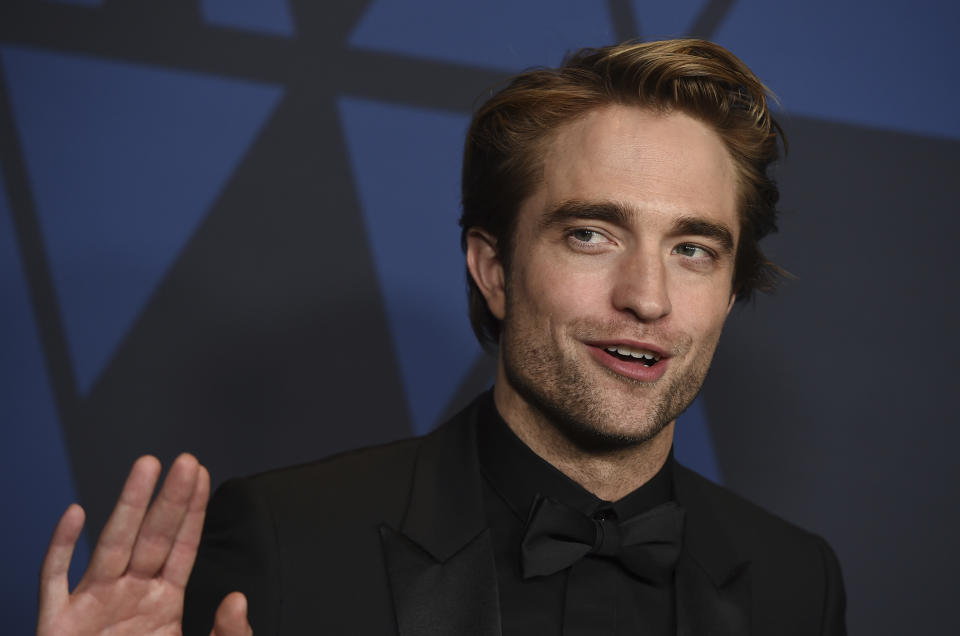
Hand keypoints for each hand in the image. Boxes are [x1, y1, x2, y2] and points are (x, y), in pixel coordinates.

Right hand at [37, 454, 251, 635]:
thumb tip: (237, 598)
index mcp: (162, 602)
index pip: (181, 547)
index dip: (192, 511)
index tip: (202, 473)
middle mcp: (127, 597)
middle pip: (152, 538)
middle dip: (168, 499)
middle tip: (185, 459)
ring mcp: (91, 608)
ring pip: (110, 546)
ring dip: (127, 507)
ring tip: (146, 467)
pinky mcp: (56, 628)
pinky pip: (54, 583)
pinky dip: (60, 549)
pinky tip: (75, 514)